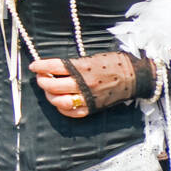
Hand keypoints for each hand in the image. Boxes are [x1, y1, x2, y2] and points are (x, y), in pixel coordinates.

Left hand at [30, 52, 149, 117]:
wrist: (135, 77)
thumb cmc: (115, 63)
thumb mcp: (93, 57)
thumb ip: (74, 64)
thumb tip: (55, 68)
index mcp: (82, 67)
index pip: (54, 67)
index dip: (41, 66)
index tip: (34, 66)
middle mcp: (83, 83)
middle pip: (53, 85)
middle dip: (43, 81)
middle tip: (41, 78)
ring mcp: (87, 97)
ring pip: (59, 100)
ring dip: (50, 96)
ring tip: (49, 91)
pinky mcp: (92, 108)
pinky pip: (71, 112)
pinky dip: (61, 108)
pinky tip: (59, 102)